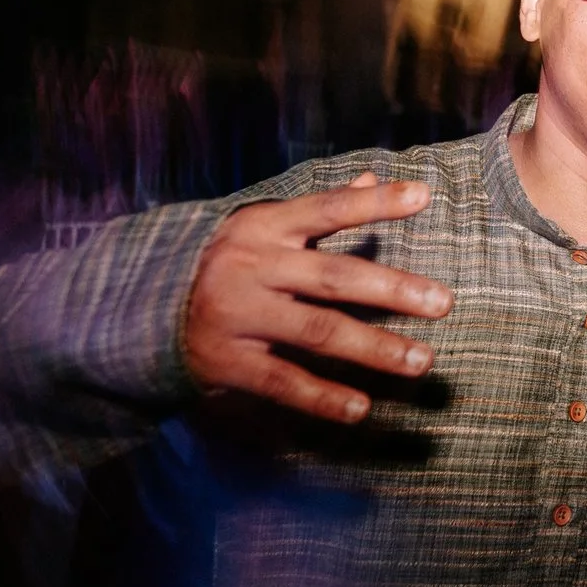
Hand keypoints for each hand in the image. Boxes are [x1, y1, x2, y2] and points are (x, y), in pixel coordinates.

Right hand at [183, 173, 454, 422]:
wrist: (143, 308)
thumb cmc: (229, 263)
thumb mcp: (265, 228)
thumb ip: (320, 210)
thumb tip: (372, 179)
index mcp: (265, 227)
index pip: (328, 209)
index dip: (375, 204)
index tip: (424, 196)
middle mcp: (253, 267)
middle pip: (334, 277)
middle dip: (393, 289)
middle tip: (443, 302)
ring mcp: (238, 315)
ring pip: (317, 332)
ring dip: (374, 348)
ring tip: (421, 360)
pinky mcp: (227, 362)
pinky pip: (283, 381)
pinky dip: (323, 397)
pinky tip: (361, 407)